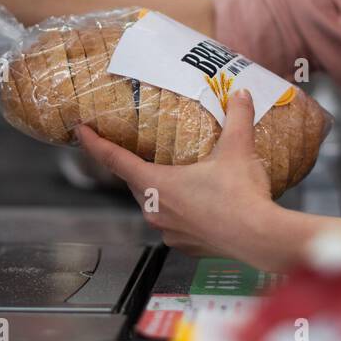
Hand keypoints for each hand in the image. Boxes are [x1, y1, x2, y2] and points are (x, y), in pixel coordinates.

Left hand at [76, 90, 279, 262]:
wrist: (260, 238)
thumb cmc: (241, 196)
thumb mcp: (237, 149)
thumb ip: (237, 118)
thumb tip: (240, 95)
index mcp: (156, 184)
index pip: (114, 160)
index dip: (94, 143)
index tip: (80, 131)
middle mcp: (154, 210)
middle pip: (134, 182)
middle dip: (133, 165)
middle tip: (136, 148)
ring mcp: (168, 231)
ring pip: (153, 204)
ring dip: (159, 190)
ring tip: (174, 175)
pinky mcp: (185, 245)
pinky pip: (173, 224)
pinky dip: (179, 211)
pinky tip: (198, 203)